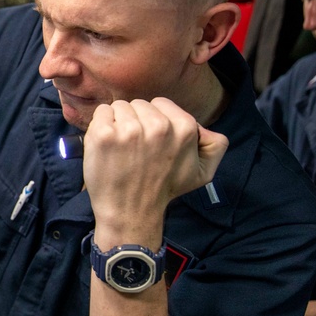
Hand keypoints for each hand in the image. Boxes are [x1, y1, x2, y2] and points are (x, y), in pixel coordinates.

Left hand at [84, 98, 228, 245]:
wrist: (130, 212)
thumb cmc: (162, 189)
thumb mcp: (202, 172)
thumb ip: (214, 145)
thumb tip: (204, 128)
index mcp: (184, 128)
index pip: (160, 103)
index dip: (153, 121)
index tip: (151, 143)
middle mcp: (158, 126)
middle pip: (138, 104)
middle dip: (136, 122)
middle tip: (136, 150)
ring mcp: (129, 129)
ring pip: (119, 107)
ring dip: (118, 124)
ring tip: (122, 149)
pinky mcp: (104, 134)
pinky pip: (101, 112)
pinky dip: (100, 126)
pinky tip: (107, 147)